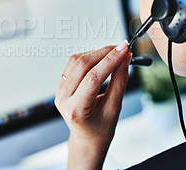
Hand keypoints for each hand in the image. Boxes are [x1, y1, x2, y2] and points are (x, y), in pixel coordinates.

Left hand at [55, 40, 131, 169]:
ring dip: (97, 53)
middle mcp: (63, 98)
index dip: (110, 60)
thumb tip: (125, 59)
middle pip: (82, 65)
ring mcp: (60, 90)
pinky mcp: (62, 84)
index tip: (124, 49)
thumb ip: (119, 81)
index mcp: (76, 109)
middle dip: (105, 53)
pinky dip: (90, 57)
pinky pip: (73, 64)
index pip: (93, 78)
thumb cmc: (101, 128)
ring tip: (115, 54)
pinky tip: (102, 59)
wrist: (87, 137)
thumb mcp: (114, 108)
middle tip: (123, 48)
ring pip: (76, 60)